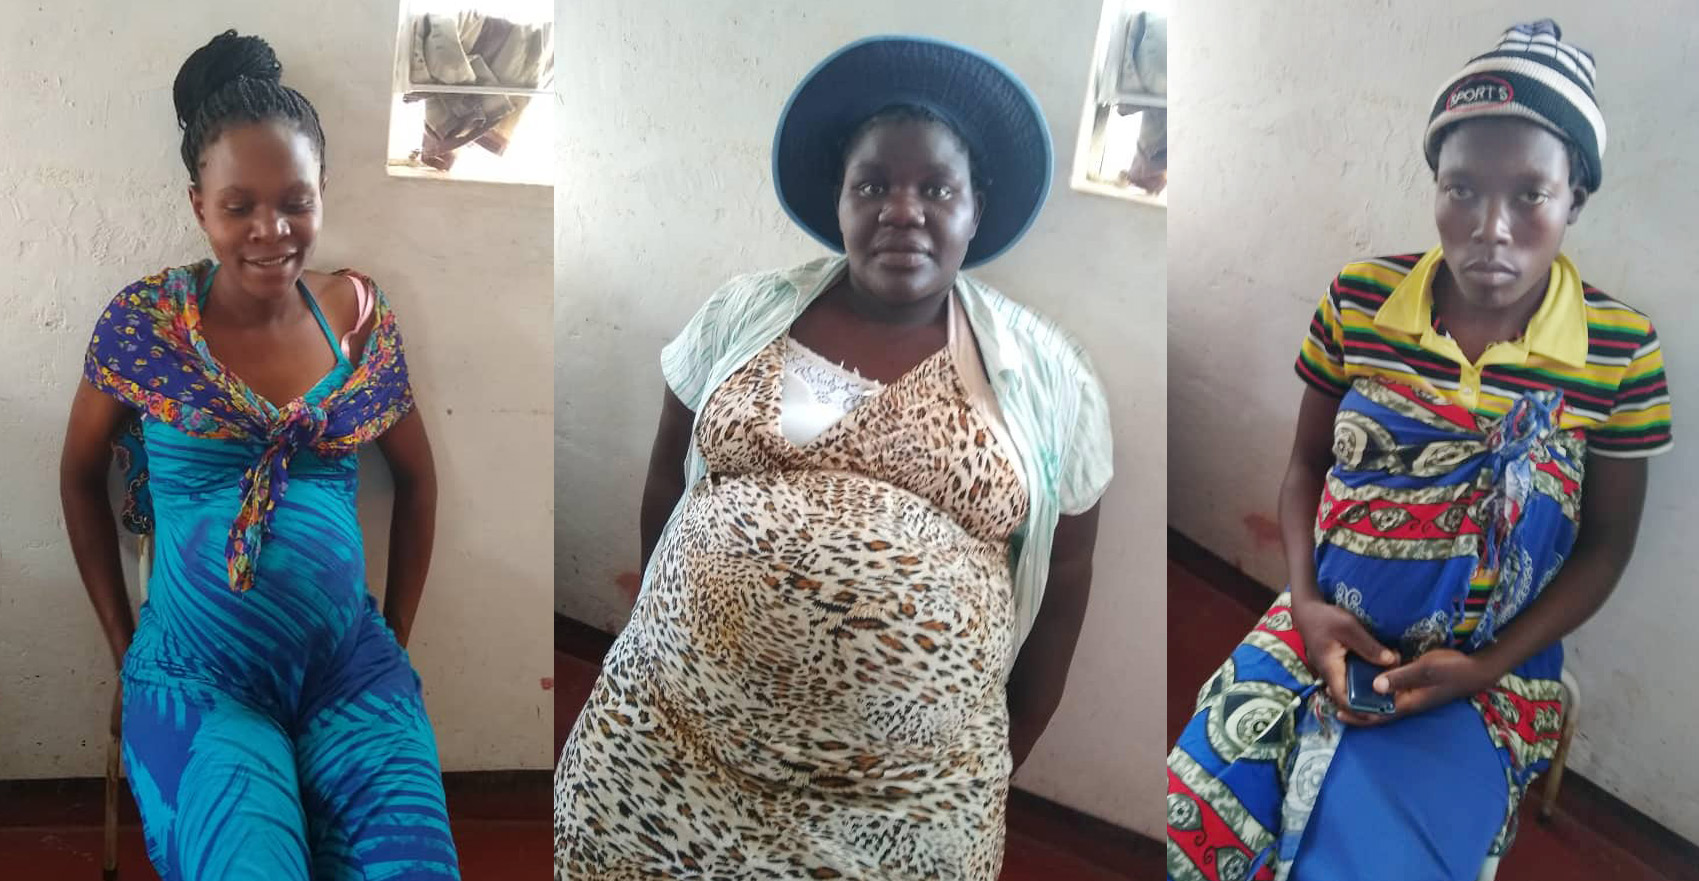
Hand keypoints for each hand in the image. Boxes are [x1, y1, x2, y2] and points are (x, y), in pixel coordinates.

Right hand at [1290, 596, 1398, 722]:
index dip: (1361, 710)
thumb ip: (1369, 646)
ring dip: (1369, 688)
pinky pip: (1351, 677)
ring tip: (1389, 683)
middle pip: (1349, 697)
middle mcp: (1330, 674)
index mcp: (1331, 669)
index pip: (1344, 700)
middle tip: (1392, 698)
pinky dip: (1365, 677)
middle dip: (1370, 700)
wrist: (1307, 609)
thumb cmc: (1325, 618)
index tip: (1382, 710)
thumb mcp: (1349, 628)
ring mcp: (1332, 670)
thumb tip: (1392, 662)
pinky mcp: (1336, 663)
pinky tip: (1379, 669)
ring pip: (1351, 687)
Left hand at [1331, 648, 1491, 725]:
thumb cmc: (1452, 669)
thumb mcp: (1425, 670)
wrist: (1476, 668)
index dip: (1357, 715)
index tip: (1337, 709)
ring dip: (1362, 697)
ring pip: (1381, 700)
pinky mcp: (1413, 684)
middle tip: (1331, 697)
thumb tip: (1374, 686)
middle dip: (1355, 707)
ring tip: (1342, 688)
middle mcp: (1406, 702)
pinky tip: (1364, 676)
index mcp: (1408, 704)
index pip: (1377, 716)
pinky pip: (1389, 689)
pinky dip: (1374, 687)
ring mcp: (1410, 694)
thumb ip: (1401, 678)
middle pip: (1376, 710)